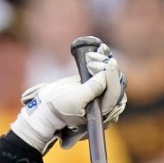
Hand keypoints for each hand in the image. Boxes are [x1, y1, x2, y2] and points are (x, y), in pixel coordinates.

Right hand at [11, 43, 126, 153]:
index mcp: (101, 113)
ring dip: (105, 63)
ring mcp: (102, 97)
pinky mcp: (97, 87)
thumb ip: (92, 89)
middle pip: (116, 84)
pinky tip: (101, 49)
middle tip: (93, 60)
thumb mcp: (73, 99)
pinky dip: (104, 60)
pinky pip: (107, 72)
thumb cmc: (58, 107)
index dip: (112, 78)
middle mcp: (105, 106)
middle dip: (107, 70)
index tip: (110, 63)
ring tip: (96, 53)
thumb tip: (106, 74)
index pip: (114, 94)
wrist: (47, 109)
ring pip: (112, 77)